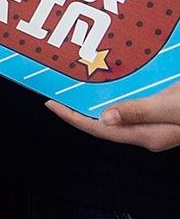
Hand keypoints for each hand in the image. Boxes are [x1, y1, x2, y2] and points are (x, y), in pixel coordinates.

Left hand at [47, 84, 179, 151]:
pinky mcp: (164, 114)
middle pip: (105, 122)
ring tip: (79, 86)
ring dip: (99, 100)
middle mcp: (149, 133)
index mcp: (147, 135)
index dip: (72, 117)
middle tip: (60, 92)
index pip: (99, 129)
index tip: (51, 104)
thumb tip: (105, 117)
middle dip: (81, 108)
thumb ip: (140, 112)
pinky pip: (133, 106)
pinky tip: (113, 83)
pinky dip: (118, 95)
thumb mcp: (172, 107)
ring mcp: (157, 125)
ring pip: (119, 113)